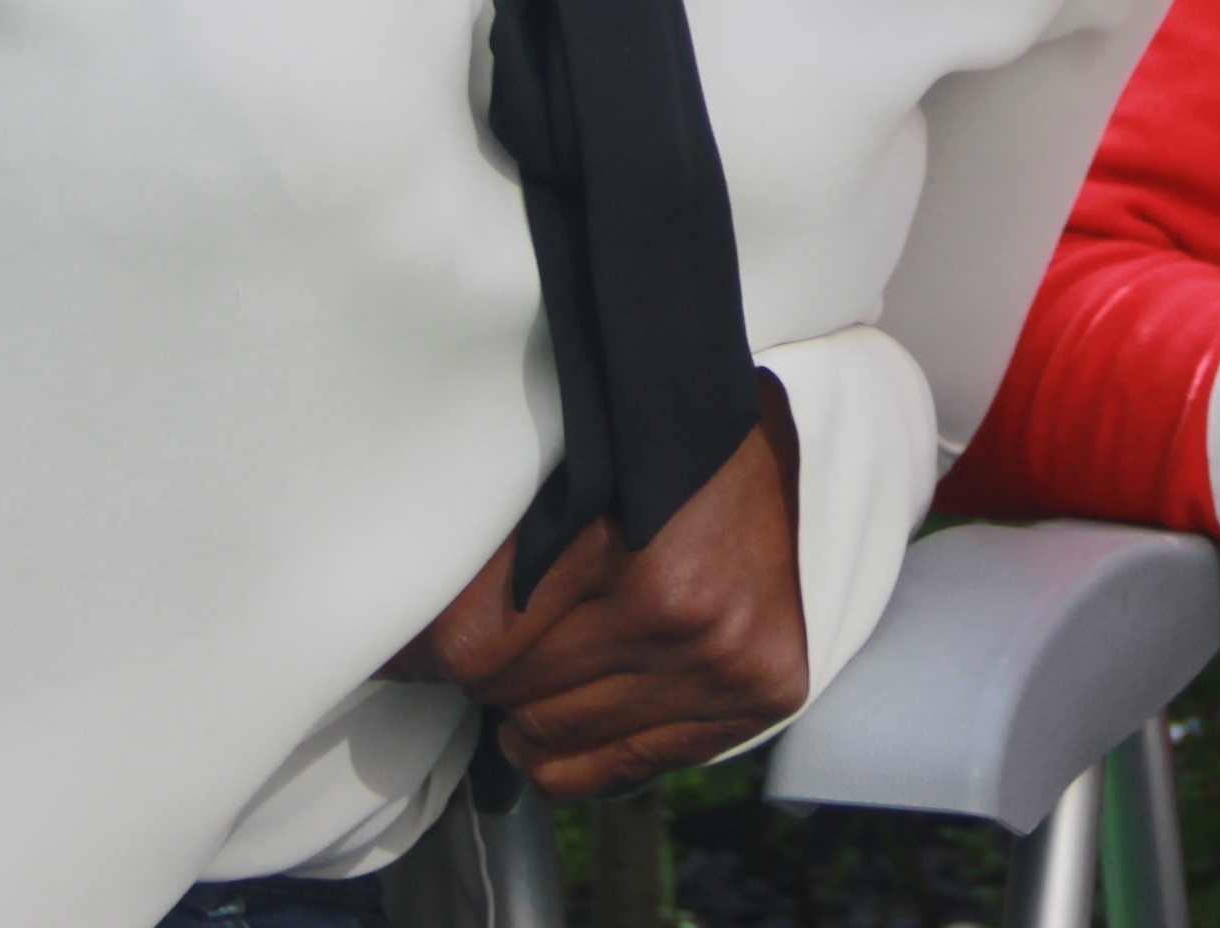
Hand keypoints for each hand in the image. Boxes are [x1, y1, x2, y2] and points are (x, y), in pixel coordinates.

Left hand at [397, 388, 811, 796]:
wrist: (817, 451)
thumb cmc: (682, 447)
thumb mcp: (592, 462)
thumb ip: (518, 532)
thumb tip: (418, 611)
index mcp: (628, 544)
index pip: (474, 642)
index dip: (424, 648)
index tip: (402, 643)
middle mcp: (679, 618)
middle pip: (508, 692)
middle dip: (480, 668)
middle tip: (481, 635)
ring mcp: (723, 669)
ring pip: (551, 738)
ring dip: (524, 707)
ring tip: (534, 663)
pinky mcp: (756, 702)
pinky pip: (615, 772)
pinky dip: (571, 752)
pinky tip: (566, 709)